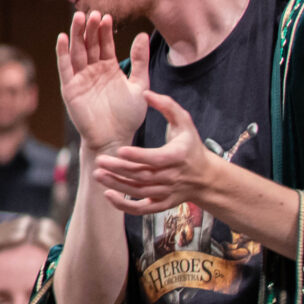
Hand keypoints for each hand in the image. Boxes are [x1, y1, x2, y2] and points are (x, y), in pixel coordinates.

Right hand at [57, 12, 149, 153]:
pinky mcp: (70, 88)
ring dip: (76, 35)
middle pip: (89, 44)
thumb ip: (140, 61)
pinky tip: (63, 38)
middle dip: (90, 29)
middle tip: (92, 12)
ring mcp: (80, 78)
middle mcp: (92, 71)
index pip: (104, 44)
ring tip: (78, 17)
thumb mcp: (140, 84)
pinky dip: (62, 53)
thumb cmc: (128, 116)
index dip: (104, 31)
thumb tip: (143, 34)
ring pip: (76, 52)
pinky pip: (65, 68)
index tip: (107, 16)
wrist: (115, 138)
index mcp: (108, 68)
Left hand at [92, 90, 210, 216]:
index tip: (120, 150)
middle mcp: (172, 177)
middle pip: (143, 175)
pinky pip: (141, 209)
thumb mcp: (185, 122)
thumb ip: (167, 106)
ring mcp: (166, 192)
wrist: (205, 177)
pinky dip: (124, 206)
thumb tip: (146, 93)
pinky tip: (108, 195)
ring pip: (139, 191)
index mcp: (178, 156)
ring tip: (97, 174)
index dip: (139, 156)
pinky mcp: (161, 204)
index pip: (157, 158)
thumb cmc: (190, 146)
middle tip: (99, 160)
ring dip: (117, 184)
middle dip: (119, 169)